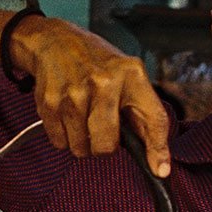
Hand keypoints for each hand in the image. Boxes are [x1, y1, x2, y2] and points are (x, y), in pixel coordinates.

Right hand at [12, 16, 171, 175]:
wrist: (54, 41)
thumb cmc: (96, 63)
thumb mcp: (127, 77)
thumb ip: (142, 114)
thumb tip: (158, 162)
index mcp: (131, 74)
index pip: (153, 118)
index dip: (158, 149)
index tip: (160, 170)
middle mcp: (104, 82)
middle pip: (106, 145)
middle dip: (104, 147)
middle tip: (101, 130)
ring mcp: (74, 93)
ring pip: (81, 148)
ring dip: (82, 142)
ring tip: (82, 117)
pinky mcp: (51, 102)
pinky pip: (59, 142)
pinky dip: (64, 137)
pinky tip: (67, 114)